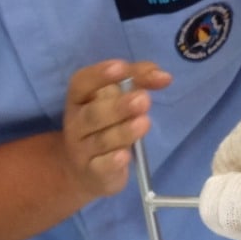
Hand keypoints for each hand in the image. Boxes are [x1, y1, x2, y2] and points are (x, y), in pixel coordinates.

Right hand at [63, 60, 172, 198]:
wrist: (85, 170)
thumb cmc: (107, 124)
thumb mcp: (118, 97)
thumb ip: (139, 79)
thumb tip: (164, 76)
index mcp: (79, 98)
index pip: (82, 82)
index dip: (100, 74)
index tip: (122, 67)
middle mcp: (76, 123)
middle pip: (93, 114)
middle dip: (118, 106)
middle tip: (143, 99)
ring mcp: (82, 149)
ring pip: (101, 140)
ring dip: (123, 132)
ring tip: (144, 122)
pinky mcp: (93, 172)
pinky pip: (101, 166)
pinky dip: (112, 161)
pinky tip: (125, 156)